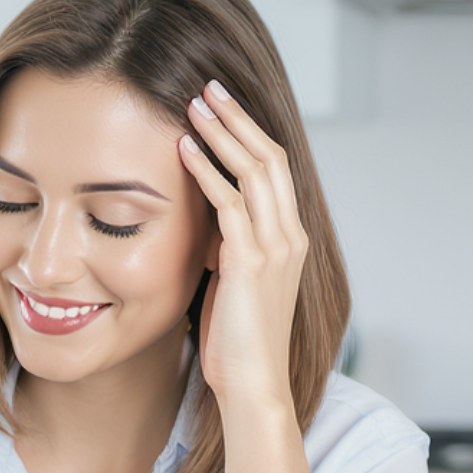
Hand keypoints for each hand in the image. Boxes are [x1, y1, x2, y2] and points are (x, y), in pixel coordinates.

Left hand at [177, 80, 308, 412]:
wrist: (251, 385)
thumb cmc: (235, 343)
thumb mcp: (232, 284)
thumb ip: (226, 249)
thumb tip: (205, 225)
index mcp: (289, 239)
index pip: (274, 170)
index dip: (248, 134)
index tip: (221, 106)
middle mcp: (289, 236)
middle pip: (269, 157)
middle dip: (238, 118)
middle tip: (208, 86)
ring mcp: (274, 247)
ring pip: (253, 171)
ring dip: (222, 133)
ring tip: (194, 104)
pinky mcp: (250, 262)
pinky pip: (229, 203)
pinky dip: (207, 170)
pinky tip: (183, 149)